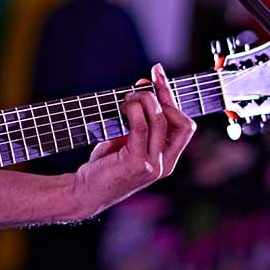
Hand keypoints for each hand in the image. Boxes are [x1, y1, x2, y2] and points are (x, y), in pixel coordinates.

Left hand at [72, 64, 196, 217]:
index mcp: (167, 159)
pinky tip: (123, 107)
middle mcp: (165, 164)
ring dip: (145, 101)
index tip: (158, 76)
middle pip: (181, 122)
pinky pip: (141, 128)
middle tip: (143, 84)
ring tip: (127, 98)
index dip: (172, 98)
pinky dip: (133, 111)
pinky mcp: (136, 164)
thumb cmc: (104, 166)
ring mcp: (153, 166)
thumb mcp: (127, 141)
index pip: (185, 125)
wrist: (84, 192)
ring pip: (161, 121)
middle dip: (164, 95)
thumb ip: (139, 121)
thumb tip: (143, 89)